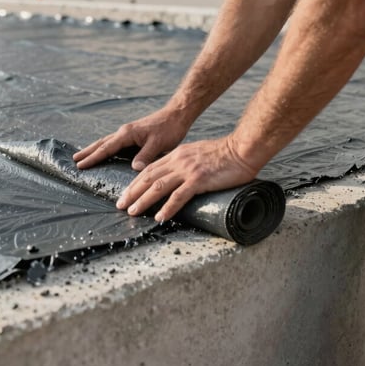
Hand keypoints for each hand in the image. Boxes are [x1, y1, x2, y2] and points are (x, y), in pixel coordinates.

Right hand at [73, 107, 190, 170]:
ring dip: (94, 149)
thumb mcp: (158, 144)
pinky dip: (105, 147)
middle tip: (75, 159)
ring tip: (83, 155)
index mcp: (127, 134)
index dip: (93, 157)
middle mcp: (124, 132)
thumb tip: (134, 169)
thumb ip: (145, 156)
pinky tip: (105, 152)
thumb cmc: (169, 128)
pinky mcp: (134, 134)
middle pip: (102, 143)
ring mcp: (128, 132)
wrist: (177, 114)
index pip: (106, 148)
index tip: (80, 164)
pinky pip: (114, 142)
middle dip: (88, 152)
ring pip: (107, 141)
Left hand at [116, 136, 258, 221]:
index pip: (149, 170)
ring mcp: (188, 170)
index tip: (126, 194)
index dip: (135, 183)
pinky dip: (168, 208)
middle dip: (132, 192)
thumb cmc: (225, 154)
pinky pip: (179, 196)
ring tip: (133, 212)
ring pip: (158, 187)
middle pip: (148, 178)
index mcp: (176, 155)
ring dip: (143, 201)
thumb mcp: (197, 155)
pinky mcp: (199, 179)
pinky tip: (160, 217)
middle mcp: (178, 161)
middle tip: (121, 205)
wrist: (243, 148)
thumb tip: (178, 178)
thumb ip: (185, 164)